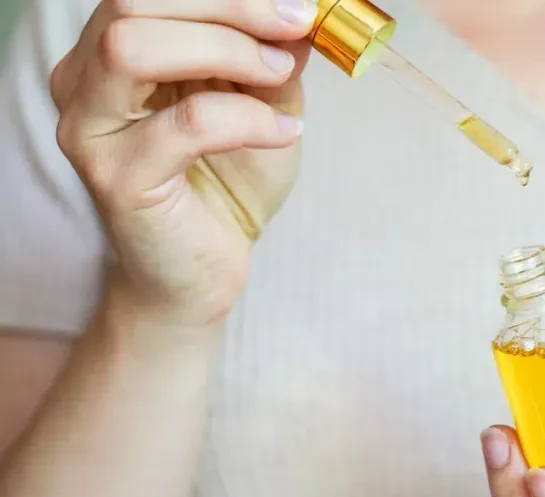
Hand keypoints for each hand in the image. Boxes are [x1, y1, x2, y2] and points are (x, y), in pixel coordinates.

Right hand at [50, 0, 318, 325]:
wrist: (208, 264)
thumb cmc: (230, 178)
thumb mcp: (263, 99)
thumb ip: (272, 52)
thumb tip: (301, 11)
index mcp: (113, 48)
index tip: (299, 7)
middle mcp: (84, 80)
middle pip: (133, 4)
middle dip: (230, 7)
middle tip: (295, 29)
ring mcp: (90, 129)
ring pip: (134, 51)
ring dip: (227, 51)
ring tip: (282, 78)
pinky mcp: (116, 178)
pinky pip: (187, 125)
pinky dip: (249, 119)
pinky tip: (286, 132)